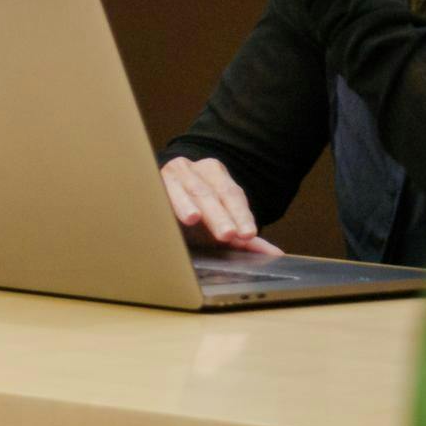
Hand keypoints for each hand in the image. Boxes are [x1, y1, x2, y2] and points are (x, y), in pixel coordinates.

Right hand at [160, 156, 282, 255]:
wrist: (160, 193)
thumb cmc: (193, 210)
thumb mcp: (220, 222)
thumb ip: (245, 238)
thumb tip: (275, 255)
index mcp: (216, 175)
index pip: (232, 195)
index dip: (240, 214)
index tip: (247, 234)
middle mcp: (194, 170)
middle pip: (210, 193)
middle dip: (218, 215)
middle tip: (228, 234)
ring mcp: (171, 173)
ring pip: (184, 190)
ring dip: (188, 205)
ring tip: (193, 218)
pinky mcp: (151, 181)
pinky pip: (159, 191)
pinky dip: (162, 202)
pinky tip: (161, 211)